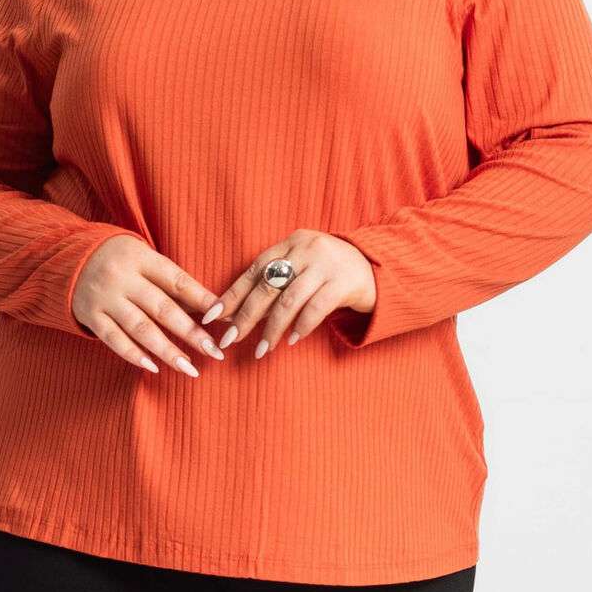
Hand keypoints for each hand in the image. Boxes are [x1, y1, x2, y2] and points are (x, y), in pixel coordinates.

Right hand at [72, 234, 225, 376]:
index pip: (177, 281)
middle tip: (215, 352)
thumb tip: (206, 307)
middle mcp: (123, 277)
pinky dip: (134, 355)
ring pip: (141, 328)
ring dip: (168, 351)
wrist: (67, 256)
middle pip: (163, 308)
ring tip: (191, 368)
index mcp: (141, 257)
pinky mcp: (90, 315)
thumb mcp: (143, 258)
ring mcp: (105, 297)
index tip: (223, 318)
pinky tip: (154, 367)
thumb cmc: (118, 259)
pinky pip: (114, 339)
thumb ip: (168, 281)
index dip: (202, 300)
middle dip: (192, 333)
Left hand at [200, 229, 375, 357]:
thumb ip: (276, 281)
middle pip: (267, 286)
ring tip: (262, 349)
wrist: (379, 266)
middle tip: (229, 340)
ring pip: (289, 300)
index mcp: (291, 242)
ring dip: (272, 328)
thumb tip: (235, 312)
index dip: (232, 294)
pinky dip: (301, 326)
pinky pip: (316, 308)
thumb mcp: (303, 265)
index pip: (254, 270)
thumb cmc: (331, 272)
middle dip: (245, 316)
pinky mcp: (343, 282)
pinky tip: (291, 340)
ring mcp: (326, 264)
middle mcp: (306, 248)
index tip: (212, 316)